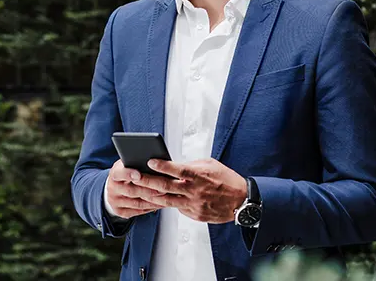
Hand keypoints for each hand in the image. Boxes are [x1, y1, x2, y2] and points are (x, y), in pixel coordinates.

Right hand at [106, 159, 166, 218]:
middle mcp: (113, 188)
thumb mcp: (128, 163)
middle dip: (148, 190)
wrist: (114, 186)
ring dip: (153, 201)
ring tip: (165, 197)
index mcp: (114, 173)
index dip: (129, 174)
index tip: (139, 175)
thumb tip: (154, 161)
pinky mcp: (120, 211)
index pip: (119, 173)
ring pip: (136, 203)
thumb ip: (137, 163)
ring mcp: (115, 201)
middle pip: (131, 191)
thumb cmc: (126, 171)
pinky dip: (150, 208)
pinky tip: (159, 204)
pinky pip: (138, 211)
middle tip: (162, 188)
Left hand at [132, 158, 246, 223]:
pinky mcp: (194, 215)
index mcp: (199, 175)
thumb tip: (176, 165)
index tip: (150, 161)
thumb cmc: (226, 179)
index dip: (162, 165)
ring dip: (151, 195)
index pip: (177, 169)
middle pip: (166, 186)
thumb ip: (192, 165)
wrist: (240, 201)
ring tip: (139, 190)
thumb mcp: (211, 165)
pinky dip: (166, 203)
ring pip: (167, 201)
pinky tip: (157, 199)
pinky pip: (177, 208)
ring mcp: (193, 205)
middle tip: (135, 176)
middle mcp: (194, 191)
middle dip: (148, 181)